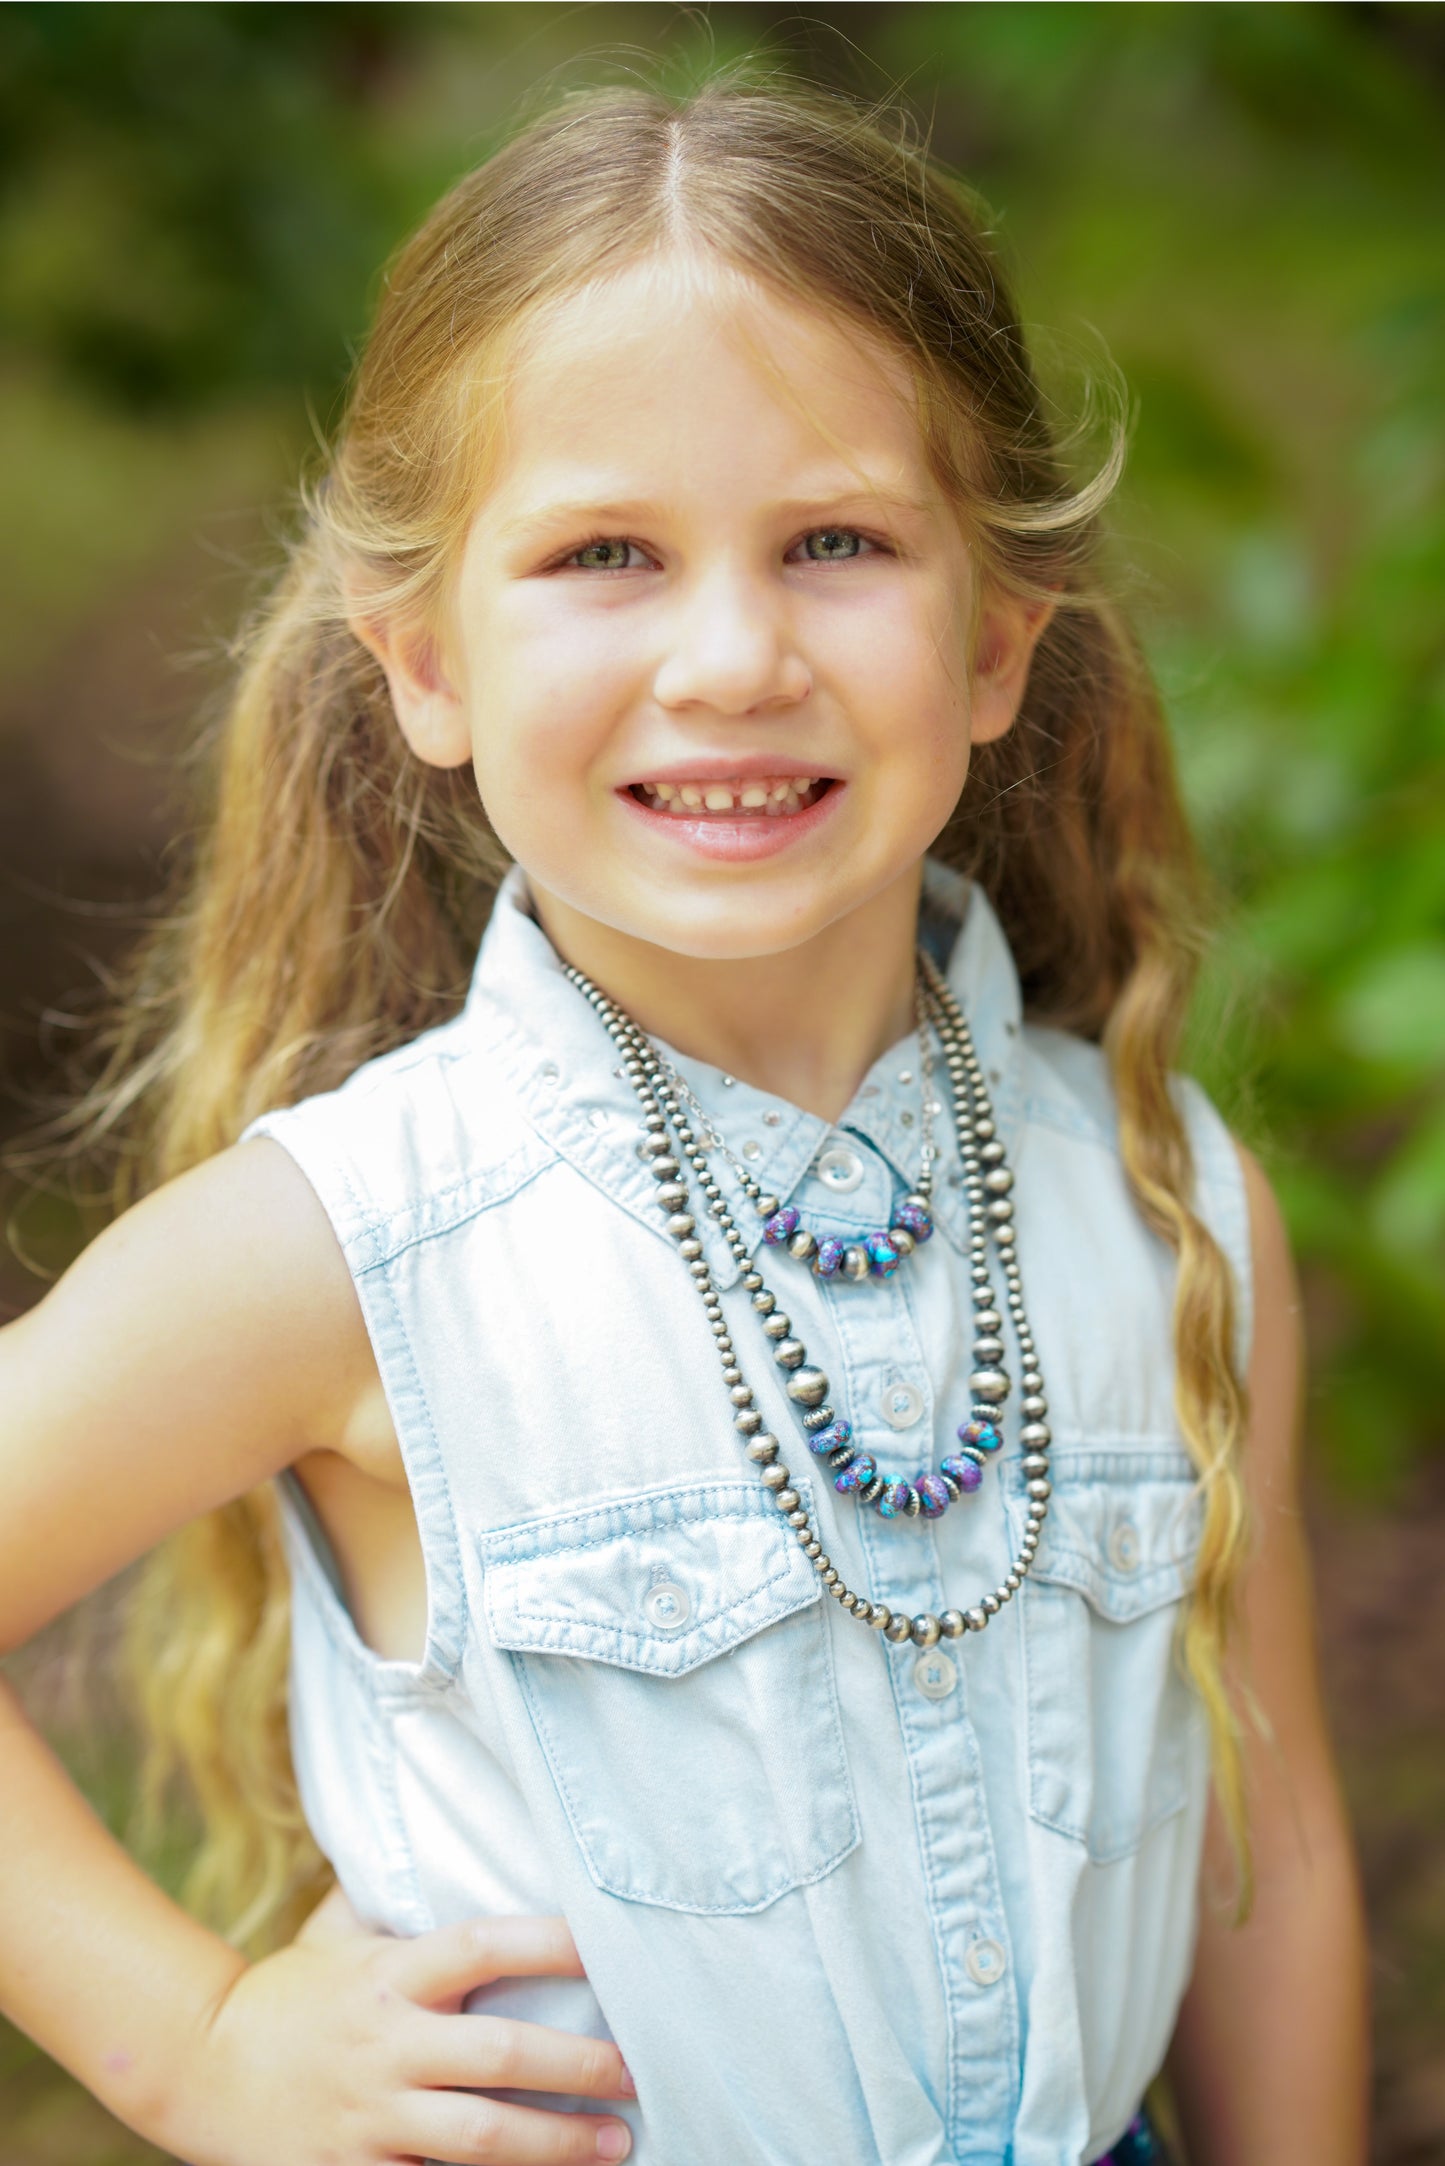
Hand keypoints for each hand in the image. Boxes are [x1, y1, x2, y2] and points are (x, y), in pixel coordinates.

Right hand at [159, 1899, 634, 2164]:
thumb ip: (392, 1896)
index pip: (484, 1944)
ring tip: (617, 2146)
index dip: (551, 1941)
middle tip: (639, 2072)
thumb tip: (452, 1834)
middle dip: (580, 2068)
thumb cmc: (287, 1992)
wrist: (197, 2068)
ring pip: (479, 2140)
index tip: (611, 1947)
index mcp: (390, 1974)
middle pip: (500, 2054)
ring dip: (557, 2146)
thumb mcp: (335, 1933)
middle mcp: (387, 2044)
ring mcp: (371, 2118)